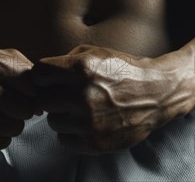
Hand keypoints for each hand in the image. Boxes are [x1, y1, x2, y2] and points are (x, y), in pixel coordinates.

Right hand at [0, 46, 38, 152]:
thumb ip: (25, 69)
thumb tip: (41, 102)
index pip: (33, 86)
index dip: (31, 90)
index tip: (22, 90)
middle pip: (27, 109)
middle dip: (23, 107)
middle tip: (11, 104)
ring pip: (17, 127)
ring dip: (12, 122)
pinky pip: (2, 142)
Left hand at [31, 45, 185, 153]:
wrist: (156, 93)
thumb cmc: (123, 70)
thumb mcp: (96, 52)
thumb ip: (66, 60)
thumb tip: (41, 73)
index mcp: (82, 68)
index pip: (38, 74)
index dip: (40, 76)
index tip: (47, 79)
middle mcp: (84, 95)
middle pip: (42, 99)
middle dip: (50, 96)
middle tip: (62, 95)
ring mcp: (89, 121)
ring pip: (52, 121)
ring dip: (61, 115)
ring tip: (77, 108)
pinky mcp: (95, 141)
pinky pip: (63, 139)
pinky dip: (70, 132)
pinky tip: (84, 122)